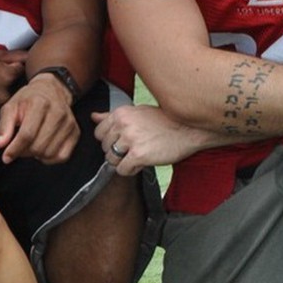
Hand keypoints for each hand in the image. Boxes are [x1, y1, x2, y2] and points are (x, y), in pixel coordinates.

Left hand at [0, 72, 78, 163]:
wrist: (51, 91)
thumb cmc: (28, 100)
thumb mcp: (11, 107)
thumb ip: (4, 125)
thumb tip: (0, 144)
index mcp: (40, 103)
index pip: (27, 134)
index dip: (15, 149)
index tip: (6, 157)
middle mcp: (58, 112)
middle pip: (38, 146)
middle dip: (24, 152)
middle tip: (18, 147)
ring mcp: (69, 123)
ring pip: (49, 153)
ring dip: (35, 155)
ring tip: (30, 144)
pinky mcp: (75, 132)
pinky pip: (62, 156)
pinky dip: (49, 158)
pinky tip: (42, 149)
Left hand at [93, 105, 213, 173]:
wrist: (189, 129)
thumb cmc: (165, 120)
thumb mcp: (138, 112)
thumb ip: (113, 116)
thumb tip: (93, 116)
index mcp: (121, 113)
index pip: (99, 133)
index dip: (110, 141)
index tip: (123, 142)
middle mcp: (123, 125)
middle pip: (104, 147)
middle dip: (116, 152)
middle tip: (134, 149)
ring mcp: (131, 140)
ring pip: (111, 159)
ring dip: (123, 162)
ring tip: (138, 156)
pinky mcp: (139, 155)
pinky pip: (122, 170)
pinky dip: (130, 171)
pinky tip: (141, 164)